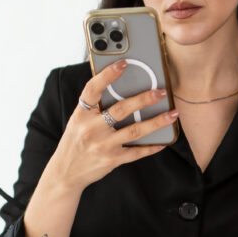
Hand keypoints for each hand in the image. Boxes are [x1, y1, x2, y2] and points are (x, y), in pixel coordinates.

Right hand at [49, 60, 178, 193]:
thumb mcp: (78, 122)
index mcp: (81, 115)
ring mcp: (103, 145)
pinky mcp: (112, 159)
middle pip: (121, 110)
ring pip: (135, 131)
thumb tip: (121, 90)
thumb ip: (94, 108)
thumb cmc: (75, 142)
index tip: (123, 63)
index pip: (92, 89)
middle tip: (161, 91)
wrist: (65, 173)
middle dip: (144, 99)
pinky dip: (151, 146)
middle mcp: (91, 129)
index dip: (107, 75)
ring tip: (172, 114)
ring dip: (157, 122)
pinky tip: (163, 142)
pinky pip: (136, 152)